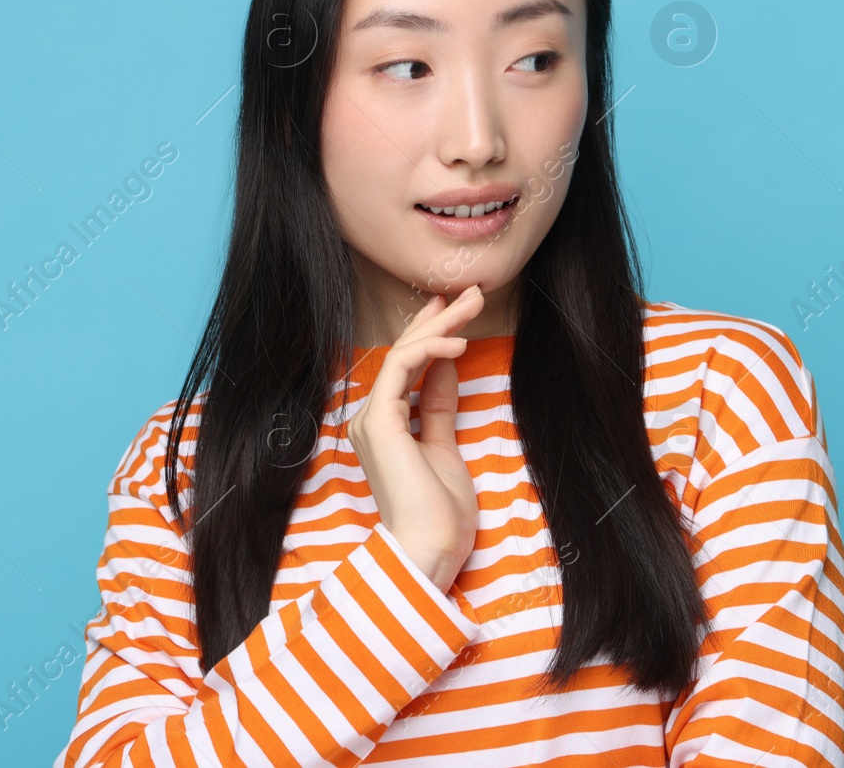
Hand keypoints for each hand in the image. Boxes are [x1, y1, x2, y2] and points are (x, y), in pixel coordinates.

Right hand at [345, 285, 484, 592]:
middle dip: (439, 319)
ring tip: (473, 303)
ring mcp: (371, 420)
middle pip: (405, 354)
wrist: (429, 552)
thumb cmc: (439, 516)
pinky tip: (459, 341)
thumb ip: (439, 409)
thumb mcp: (445, 449)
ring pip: (403, 354)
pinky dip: (430, 349)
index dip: (431, 333)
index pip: (407, 367)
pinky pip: (401, 369)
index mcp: (385, 426)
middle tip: (471, 292)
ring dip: (440, 324)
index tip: (457, 310)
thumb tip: (446, 370)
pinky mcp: (379, 422)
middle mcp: (371, 419)